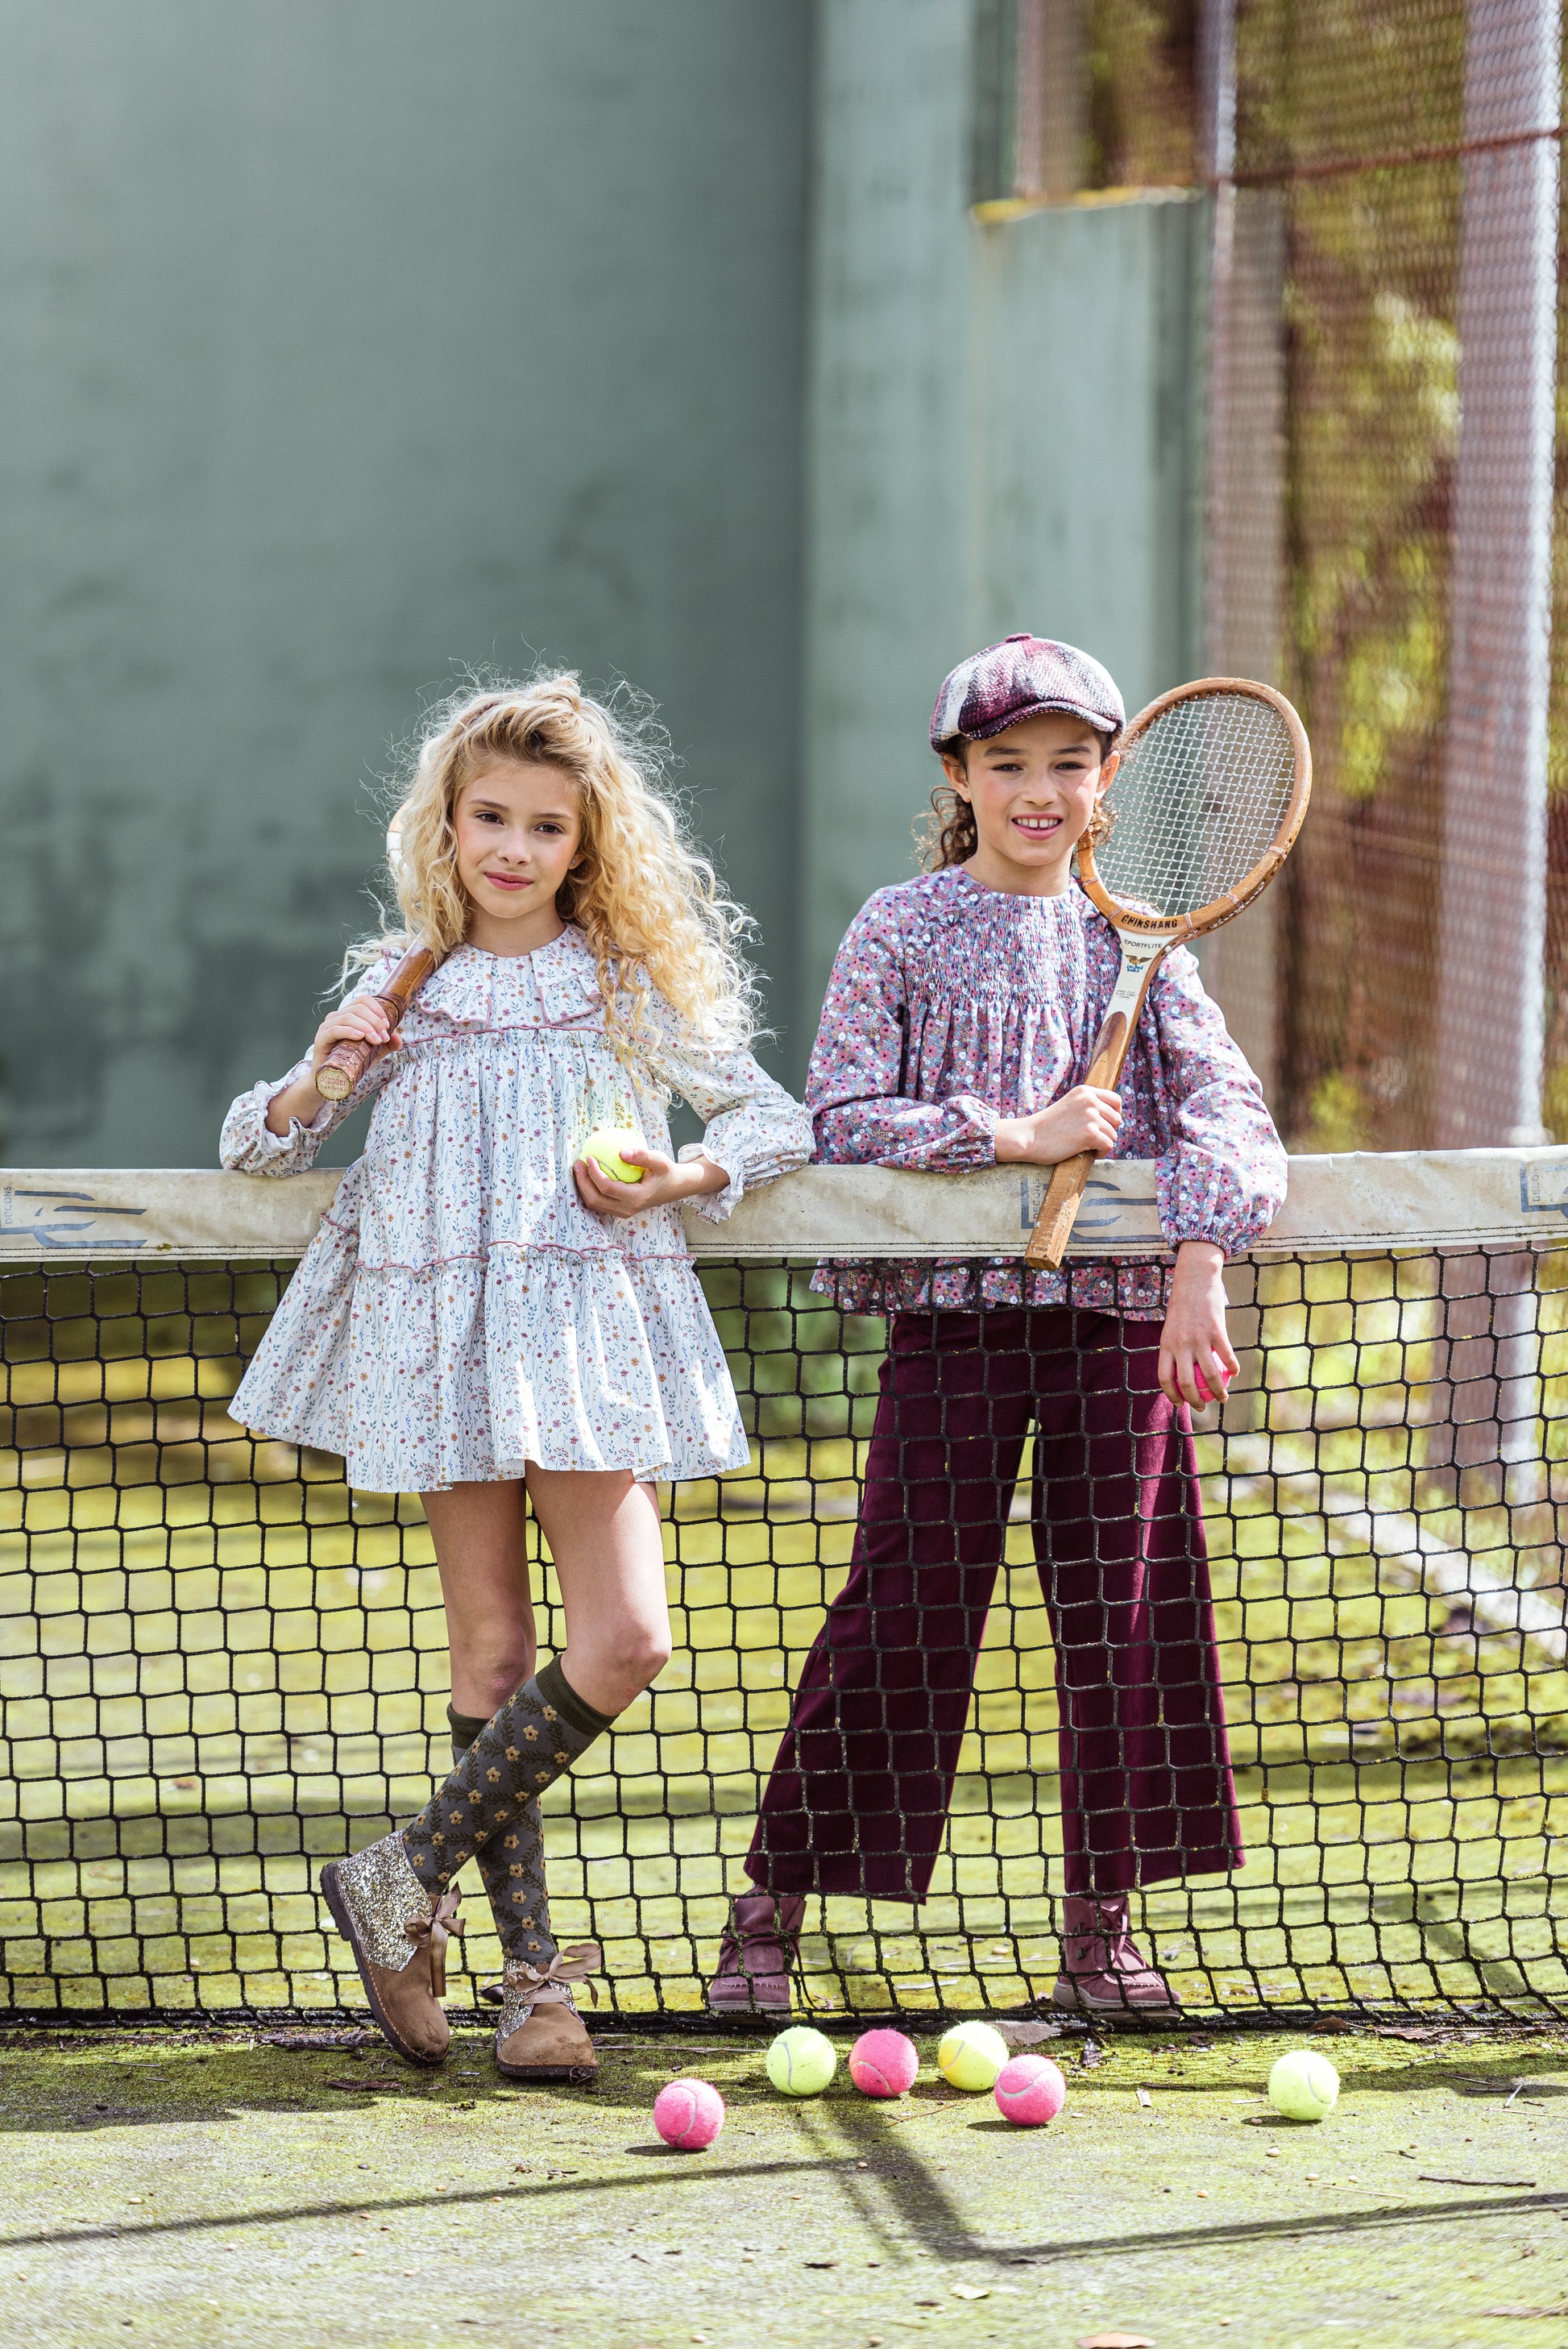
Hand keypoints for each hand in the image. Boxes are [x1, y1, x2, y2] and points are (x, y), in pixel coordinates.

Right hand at [264, 994, 403, 1136]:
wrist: (332, 1079)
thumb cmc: (352, 1062)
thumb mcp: (374, 1052)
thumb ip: (387, 1045)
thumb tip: (398, 1038)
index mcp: (348, 1014)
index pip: (363, 1000)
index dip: (378, 1010)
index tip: (387, 1026)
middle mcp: (337, 1016)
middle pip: (358, 1008)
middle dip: (375, 1022)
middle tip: (383, 1038)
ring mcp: (327, 1026)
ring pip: (348, 1017)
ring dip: (366, 1027)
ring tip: (376, 1041)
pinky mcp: (321, 1038)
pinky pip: (335, 1029)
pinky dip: (349, 1031)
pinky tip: (359, 1037)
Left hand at [572, 1146, 729, 1221]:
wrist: (674, 1187)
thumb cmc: (666, 1172)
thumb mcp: (660, 1161)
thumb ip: (643, 1156)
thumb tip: (622, 1152)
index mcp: (636, 1198)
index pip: (608, 1188)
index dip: (594, 1174)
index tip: (589, 1157)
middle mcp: (627, 1209)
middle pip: (595, 1199)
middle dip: (582, 1182)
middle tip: (577, 1163)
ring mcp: (622, 1212)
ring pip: (594, 1204)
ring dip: (583, 1187)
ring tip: (578, 1169)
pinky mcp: (619, 1210)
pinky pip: (599, 1203)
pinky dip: (589, 1190)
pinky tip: (586, 1175)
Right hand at [993, 1087, 1122, 1164]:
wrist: (1028, 1137)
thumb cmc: (1047, 1127)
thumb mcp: (1069, 1106)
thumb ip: (1088, 1107)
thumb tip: (1115, 1118)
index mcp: (1085, 1091)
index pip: (1116, 1100)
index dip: (1114, 1115)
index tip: (1105, 1125)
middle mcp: (1090, 1100)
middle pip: (1117, 1119)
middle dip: (1108, 1131)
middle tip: (1092, 1140)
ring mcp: (1090, 1116)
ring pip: (1113, 1134)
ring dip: (1103, 1143)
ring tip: (1087, 1146)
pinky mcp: (1089, 1133)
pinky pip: (1108, 1145)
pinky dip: (1101, 1152)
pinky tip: (1089, 1152)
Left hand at [1158, 1239, 1238, 1410]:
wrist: (1195, 1280)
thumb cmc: (1183, 1306)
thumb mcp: (1172, 1327)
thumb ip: (1175, 1348)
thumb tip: (1181, 1372)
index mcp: (1166, 1344)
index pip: (1165, 1378)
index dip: (1172, 1395)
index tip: (1180, 1404)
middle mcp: (1180, 1344)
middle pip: (1187, 1382)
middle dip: (1195, 1401)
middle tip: (1203, 1407)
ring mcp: (1199, 1338)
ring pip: (1209, 1375)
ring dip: (1218, 1391)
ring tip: (1223, 1398)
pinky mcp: (1216, 1331)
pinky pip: (1227, 1356)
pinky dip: (1233, 1368)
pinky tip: (1235, 1373)